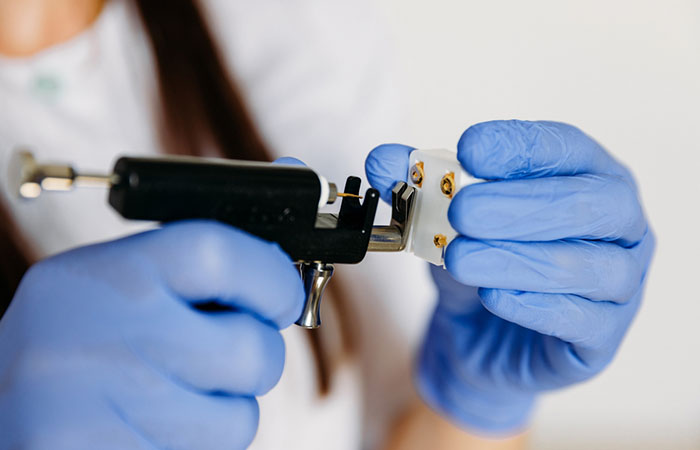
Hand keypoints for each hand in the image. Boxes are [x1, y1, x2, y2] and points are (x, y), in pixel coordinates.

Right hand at [0, 220, 303, 448]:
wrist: (2, 411)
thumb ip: (202, 249)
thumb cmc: (77, 340)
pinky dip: (195, 445)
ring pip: (241, 418)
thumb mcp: (120, 279)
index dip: (273, 277)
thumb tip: (293, 181)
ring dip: (222, 409)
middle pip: (252, 350)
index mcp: (106, 274)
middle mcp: (102, 336)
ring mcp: (105, 408)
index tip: (282, 296)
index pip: (218, 252)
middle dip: (253, 356)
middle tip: (215, 356)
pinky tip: (149, 427)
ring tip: (167, 397)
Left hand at [366, 120, 654, 433]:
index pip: (566, 148)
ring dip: (516, 259)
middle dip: (519, 206)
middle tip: (461, 212)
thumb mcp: (444, 219)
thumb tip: (381, 159)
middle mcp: (619, 225)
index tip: (469, 150)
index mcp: (588, 177)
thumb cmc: (479, 262)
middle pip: (588, 205)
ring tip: (460, 258)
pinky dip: (534, 305)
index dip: (521, 147)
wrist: (481, 335)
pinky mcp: (604, 337)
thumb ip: (416, 185)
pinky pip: (582, 319)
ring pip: (587, 265)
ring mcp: (621, 282)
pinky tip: (492, 295)